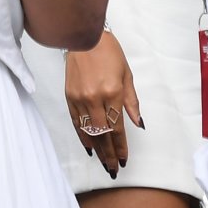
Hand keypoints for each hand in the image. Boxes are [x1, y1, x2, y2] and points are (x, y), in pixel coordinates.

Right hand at [65, 30, 141, 178]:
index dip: (121, 146)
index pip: (118, 128)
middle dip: (109, 154)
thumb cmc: (110, 53)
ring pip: (89, 132)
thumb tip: (138, 123)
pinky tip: (89, 148)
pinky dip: (83, 137)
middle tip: (113, 169)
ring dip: (97, 150)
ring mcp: (80, 99)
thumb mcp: (127, 75)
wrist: (85, 38)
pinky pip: (77, 123)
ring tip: (103, 164)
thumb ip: (132, 101)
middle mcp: (95, 99)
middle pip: (103, 135)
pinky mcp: (69, 98)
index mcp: (113, 93)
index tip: (124, 159)